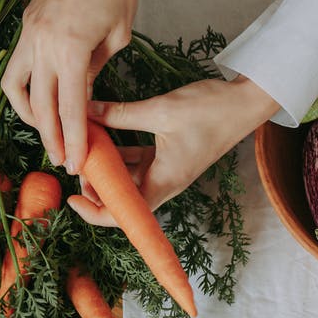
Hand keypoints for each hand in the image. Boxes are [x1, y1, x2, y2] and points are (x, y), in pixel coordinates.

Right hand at [3, 0, 137, 174]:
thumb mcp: (118, 34)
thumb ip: (96, 70)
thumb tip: (82, 97)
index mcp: (71, 47)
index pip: (70, 107)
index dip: (74, 140)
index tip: (76, 163)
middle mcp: (42, 43)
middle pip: (40, 105)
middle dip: (52, 138)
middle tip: (62, 160)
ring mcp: (29, 33)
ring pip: (16, 88)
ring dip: (30, 116)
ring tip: (46, 132)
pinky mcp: (25, 25)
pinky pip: (17, 66)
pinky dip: (24, 88)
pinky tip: (38, 99)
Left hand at [68, 77, 280, 226]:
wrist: (246, 102)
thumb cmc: (211, 110)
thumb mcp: (160, 110)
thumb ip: (120, 114)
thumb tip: (84, 112)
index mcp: (164, 182)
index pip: (123, 215)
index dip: (94, 212)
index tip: (72, 197)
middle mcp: (164, 182)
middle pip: (121, 198)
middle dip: (95, 185)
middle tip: (75, 160)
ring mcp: (166, 170)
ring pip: (127, 179)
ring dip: (105, 167)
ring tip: (84, 147)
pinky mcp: (167, 156)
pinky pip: (136, 162)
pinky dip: (118, 152)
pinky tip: (101, 134)